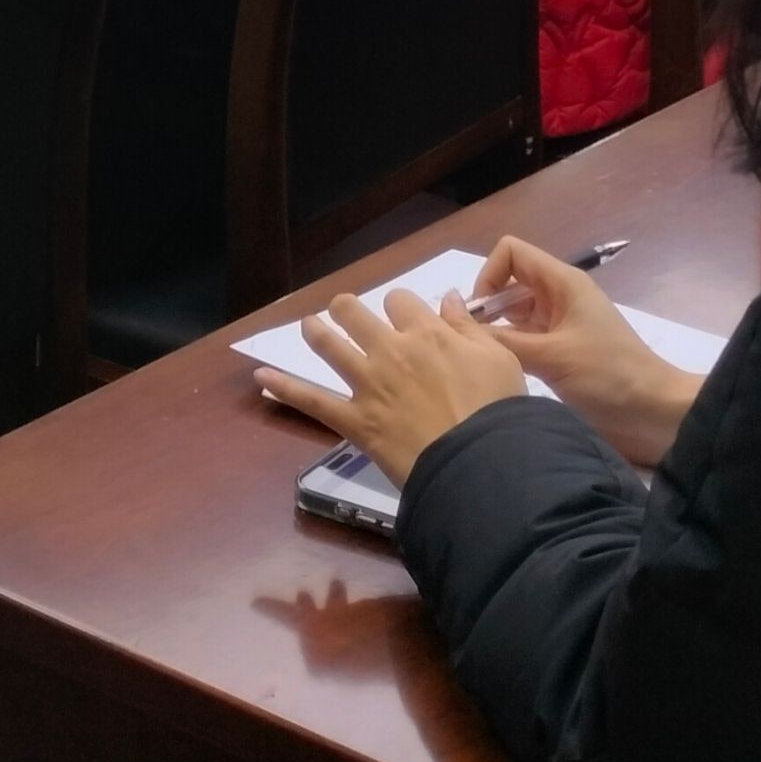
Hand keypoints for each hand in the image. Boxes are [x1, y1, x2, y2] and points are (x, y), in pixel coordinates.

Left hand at [256, 288, 528, 483]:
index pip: (401, 301)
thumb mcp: (498, 358)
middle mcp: (392, 350)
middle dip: (349, 309)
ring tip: (309, 326)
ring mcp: (368, 384)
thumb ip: (468, 327)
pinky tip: (261, 378)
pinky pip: (312, 401)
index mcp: (428, 333)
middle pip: (357, 313)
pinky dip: (284, 387)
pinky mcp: (354, 420)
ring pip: (330, 346)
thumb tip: (448, 298)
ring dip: (317, 332)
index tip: (405, 318)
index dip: (401, 307)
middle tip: (347, 313)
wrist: (480, 463)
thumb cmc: (498, 411)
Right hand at [467, 240, 703, 467]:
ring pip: (515, 316)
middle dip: (486, 308)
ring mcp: (561, 327)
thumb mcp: (552, 357)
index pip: (511, 253)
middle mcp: (559, 299)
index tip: (479, 315)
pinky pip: (526, 342)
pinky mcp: (562, 355)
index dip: (489, 275)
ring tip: (480, 363)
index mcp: (563, 284)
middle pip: (509, 285)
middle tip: (469, 345)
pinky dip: (510, 352)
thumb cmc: (608, 377)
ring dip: (496, 333)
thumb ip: (503, 340)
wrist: (654, 415)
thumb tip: (457, 321)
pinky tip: (499, 375)